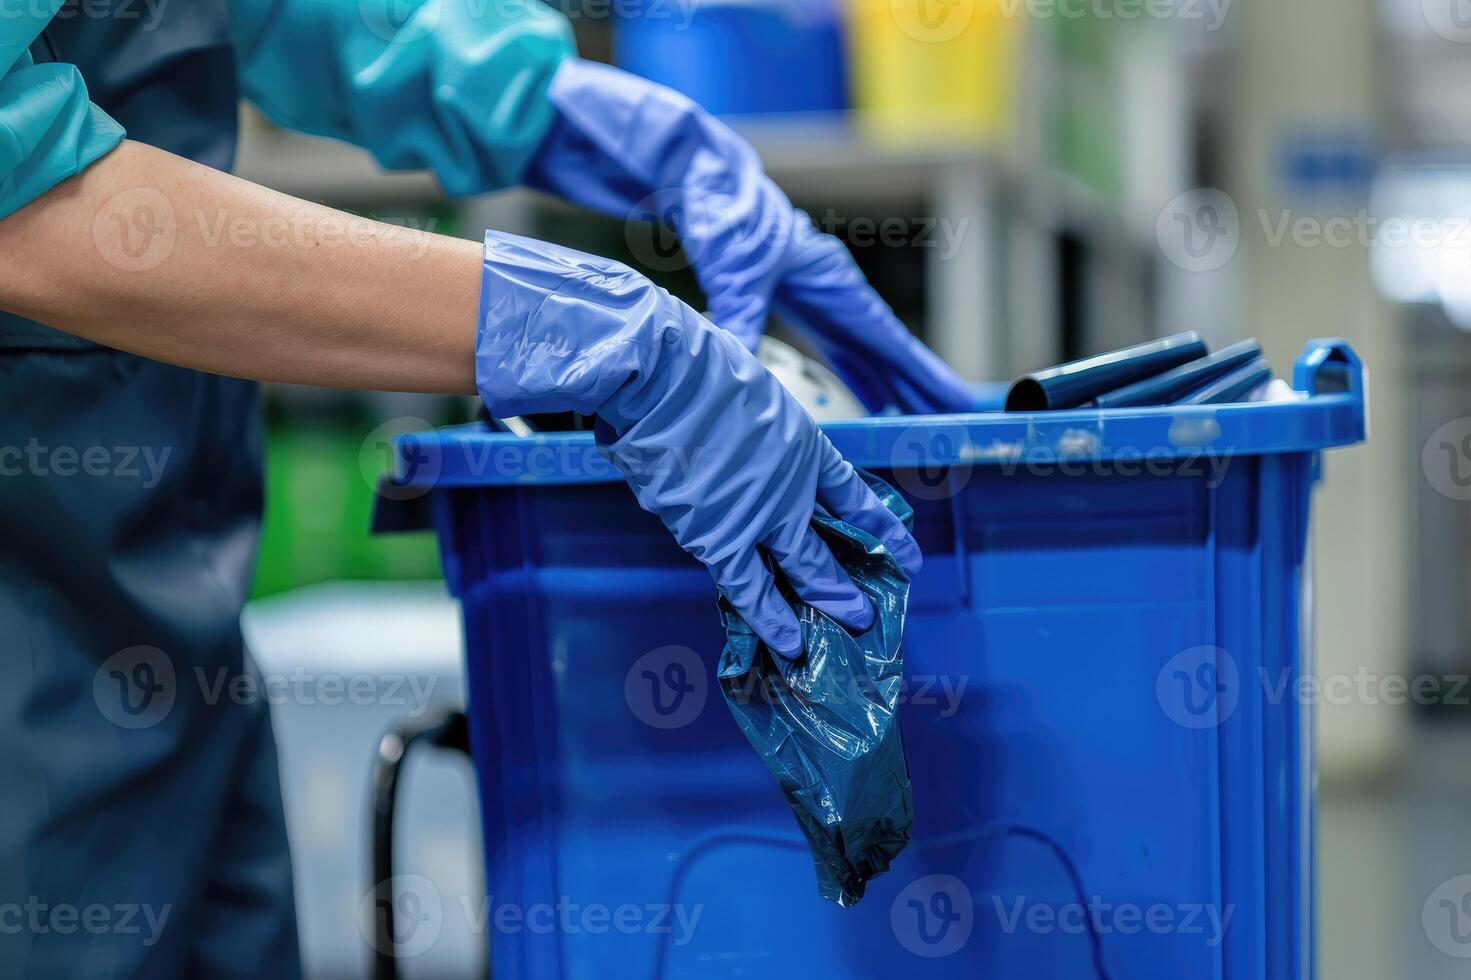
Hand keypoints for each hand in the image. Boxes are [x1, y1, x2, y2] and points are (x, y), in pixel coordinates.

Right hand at [475, 231, 922, 655]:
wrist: (662, 375)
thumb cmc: (692, 365)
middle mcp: (791, 486)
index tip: (903, 546)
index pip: (851, 492)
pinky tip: (788, 643)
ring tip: (851, 625)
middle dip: (853, 576)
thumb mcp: (747, 385)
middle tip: (872, 607)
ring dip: (828, 600)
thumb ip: (749, 423)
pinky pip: (749, 587)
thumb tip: (726, 434)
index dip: (878, 521)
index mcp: (804, 443)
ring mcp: (760, 514)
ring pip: (802, 569)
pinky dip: (769, 618)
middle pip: (831, 539)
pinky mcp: (719, 536)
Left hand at [524, 59, 975, 415]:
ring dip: (891, 384)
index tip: (955, 400)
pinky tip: (868, 397)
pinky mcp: (796, 300)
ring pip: (865, 349)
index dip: (922, 374)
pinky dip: (857, 372)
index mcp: (832, 281)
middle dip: (919, 386)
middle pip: (886, 348)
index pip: (887, 338)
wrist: (703, 179)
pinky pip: (838, 345)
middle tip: (952, 420)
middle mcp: (834, 289)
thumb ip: (740, 319)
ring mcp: (819, 295)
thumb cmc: (725, 215)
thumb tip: (741, 368)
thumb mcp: (734, 271)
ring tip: (917, 419)